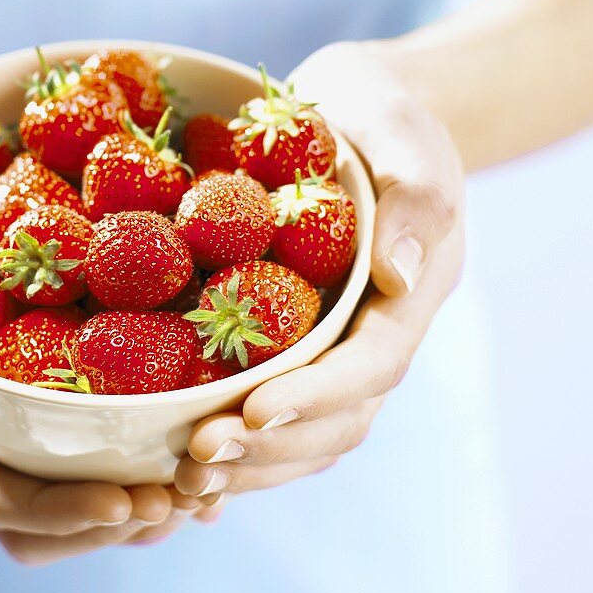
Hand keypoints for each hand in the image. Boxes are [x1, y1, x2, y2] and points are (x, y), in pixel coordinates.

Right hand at [0, 80, 202, 563]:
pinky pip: (78, 435)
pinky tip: (190, 436)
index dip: (55, 510)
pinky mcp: (20, 382)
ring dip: (132, 500)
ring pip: (63, 489)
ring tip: (203, 488)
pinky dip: (132, 451)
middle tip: (185, 501)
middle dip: (108, 523)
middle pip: (35, 515)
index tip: (128, 503)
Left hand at [175, 41, 463, 501]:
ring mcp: (332, 349)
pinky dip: (232, 447)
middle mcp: (372, 338)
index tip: (252, 413)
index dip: (314, 398)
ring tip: (178, 477)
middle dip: (267, 450)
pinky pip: (268, 412)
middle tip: (194, 460)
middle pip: (333, 422)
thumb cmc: (383, 116)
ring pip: (301, 435)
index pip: (368, 368)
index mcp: (406, 298)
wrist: (355, 116)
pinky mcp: (289, 346)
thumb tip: (400, 279)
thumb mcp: (405, 135)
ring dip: (245, 465)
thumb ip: (416, 200)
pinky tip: (176, 469)